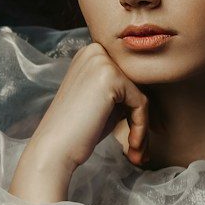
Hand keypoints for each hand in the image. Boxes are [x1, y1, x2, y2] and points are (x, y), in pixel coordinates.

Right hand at [28, 41, 150, 172]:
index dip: (134, 109)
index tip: (136, 138)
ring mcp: (101, 61)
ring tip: (137, 153)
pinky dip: (140, 128)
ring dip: (142, 128)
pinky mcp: (110, 77)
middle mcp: (95, 51)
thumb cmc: (77, 131)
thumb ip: (122, 91)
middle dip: (140, 119)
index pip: (127, 79)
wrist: (55, 148)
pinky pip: (141, 104)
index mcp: (90, 54)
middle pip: (136, 86)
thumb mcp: (102, 102)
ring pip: (140, 96)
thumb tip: (150, 93)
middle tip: (139, 149)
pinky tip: (132, 146)